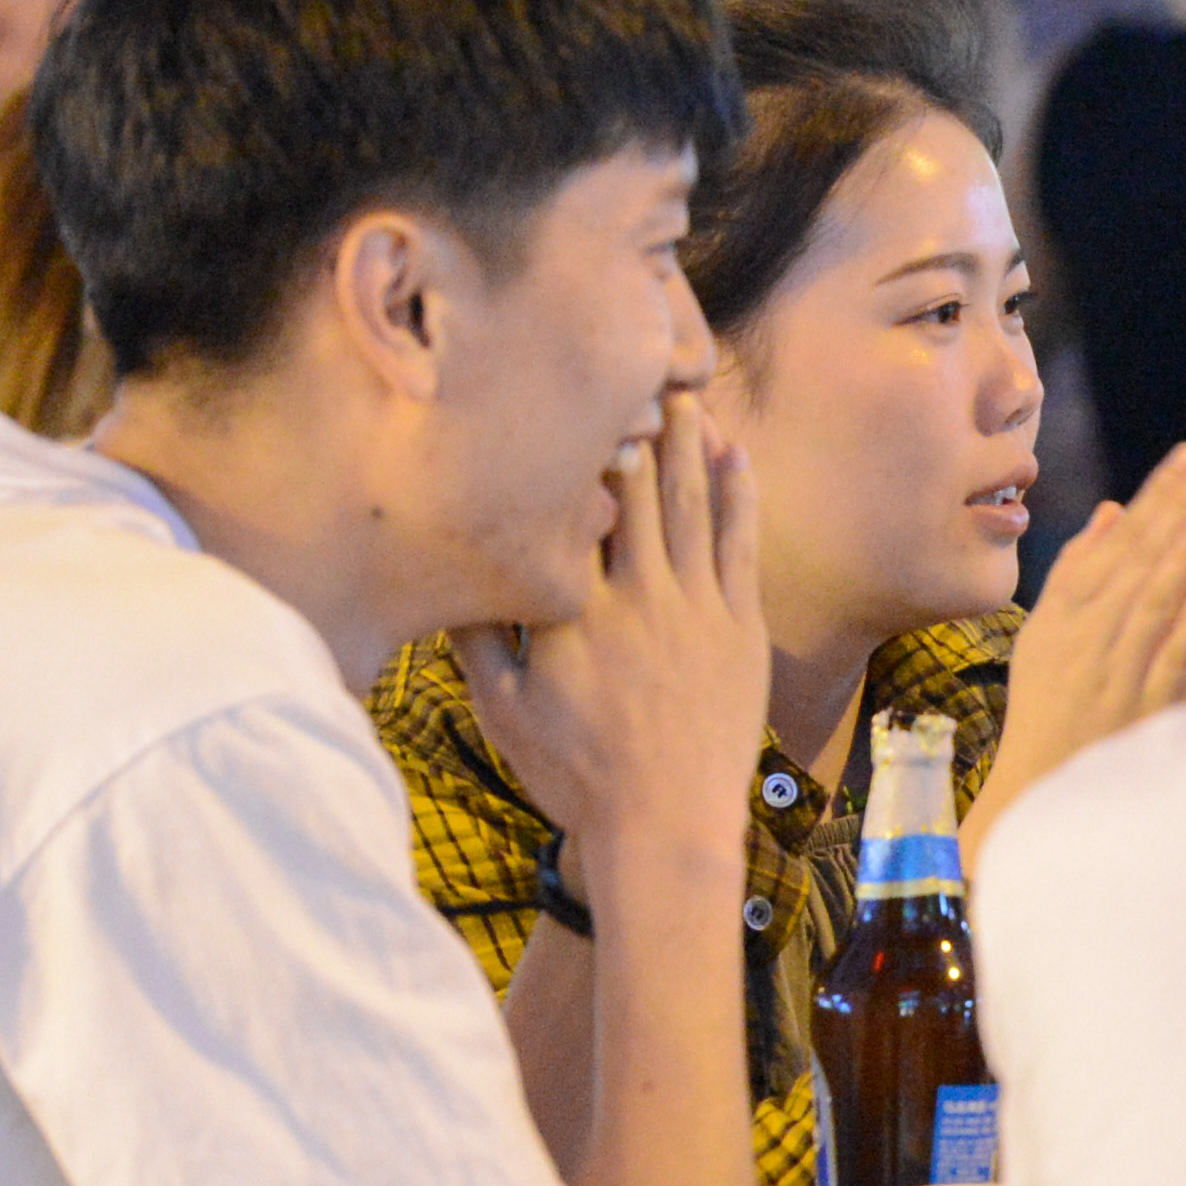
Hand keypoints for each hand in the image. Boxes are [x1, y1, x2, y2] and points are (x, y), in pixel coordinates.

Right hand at [461, 392, 764, 884]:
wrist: (667, 826)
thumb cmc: (575, 774)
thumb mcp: (503, 709)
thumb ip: (476, 637)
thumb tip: (445, 576)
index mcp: (574, 612)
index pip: (577, 511)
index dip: (579, 449)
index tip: (573, 393)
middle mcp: (639, 598)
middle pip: (640, 490)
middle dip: (638, 422)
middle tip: (636, 360)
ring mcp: (697, 609)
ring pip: (693, 505)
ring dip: (689, 442)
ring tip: (683, 387)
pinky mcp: (739, 628)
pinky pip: (740, 544)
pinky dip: (738, 494)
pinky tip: (735, 452)